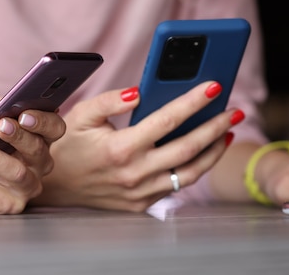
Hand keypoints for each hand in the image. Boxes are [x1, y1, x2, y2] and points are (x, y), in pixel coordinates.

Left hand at [0, 98, 65, 213]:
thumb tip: (6, 106)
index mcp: (40, 137)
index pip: (54, 128)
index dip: (43, 122)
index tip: (24, 115)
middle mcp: (39, 163)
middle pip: (38, 150)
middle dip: (19, 137)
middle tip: (1, 125)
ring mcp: (27, 186)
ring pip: (19, 174)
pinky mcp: (10, 205)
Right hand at [31, 81, 242, 211]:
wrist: (54, 186)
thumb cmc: (68, 145)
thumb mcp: (82, 115)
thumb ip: (111, 99)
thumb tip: (141, 90)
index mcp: (120, 148)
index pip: (167, 120)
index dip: (194, 101)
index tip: (215, 85)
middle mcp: (134, 173)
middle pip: (188, 149)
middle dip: (216, 127)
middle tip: (234, 110)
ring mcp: (139, 192)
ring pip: (189, 173)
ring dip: (213, 151)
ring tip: (227, 131)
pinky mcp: (141, 204)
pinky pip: (175, 186)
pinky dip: (194, 168)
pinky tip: (203, 152)